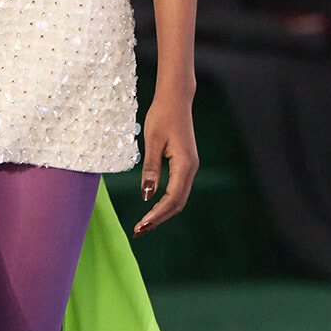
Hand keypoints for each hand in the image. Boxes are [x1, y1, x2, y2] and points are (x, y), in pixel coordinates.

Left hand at [136, 93, 199, 233]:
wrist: (175, 100)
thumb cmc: (162, 116)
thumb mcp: (152, 141)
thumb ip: (151, 169)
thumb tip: (147, 195)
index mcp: (185, 164)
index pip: (172, 198)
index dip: (157, 214)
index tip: (141, 225)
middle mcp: (191, 169)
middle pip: (178, 203)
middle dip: (159, 218)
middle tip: (139, 231)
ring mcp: (190, 167)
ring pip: (179, 198)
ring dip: (162, 213)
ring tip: (144, 224)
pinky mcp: (185, 165)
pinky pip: (178, 190)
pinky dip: (166, 202)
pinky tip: (152, 208)